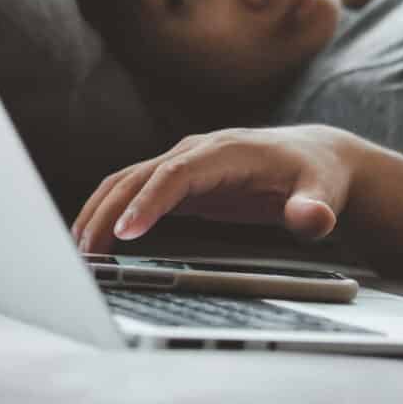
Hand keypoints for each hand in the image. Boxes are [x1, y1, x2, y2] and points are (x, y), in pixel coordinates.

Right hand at [71, 125, 368, 252]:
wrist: (315, 157)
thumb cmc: (316, 176)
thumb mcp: (324, 193)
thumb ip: (316, 208)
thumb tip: (312, 218)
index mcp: (226, 152)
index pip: (178, 173)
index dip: (150, 200)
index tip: (128, 232)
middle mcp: (197, 151)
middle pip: (139, 176)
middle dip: (109, 212)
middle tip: (86, 252)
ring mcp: (183, 162)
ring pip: (126, 181)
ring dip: (98, 211)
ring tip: (78, 250)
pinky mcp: (178, 179)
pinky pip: (133, 190)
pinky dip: (108, 211)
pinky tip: (93, 239)